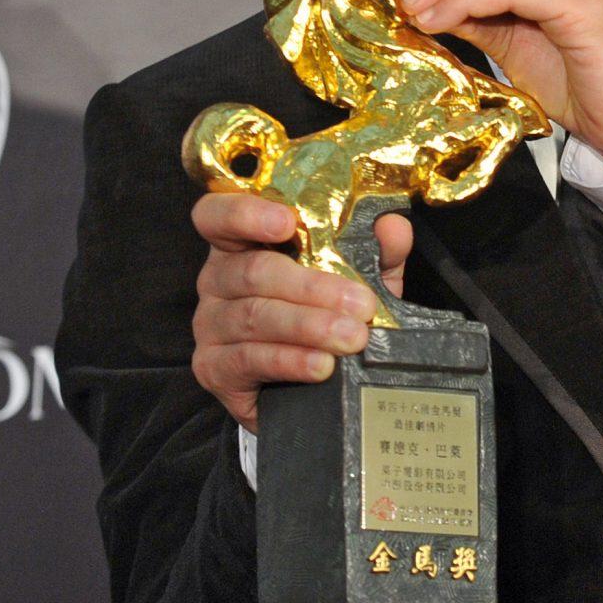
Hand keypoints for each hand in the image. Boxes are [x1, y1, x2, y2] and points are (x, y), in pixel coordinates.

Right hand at [190, 193, 412, 432]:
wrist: (309, 388)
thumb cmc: (324, 317)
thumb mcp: (355, 280)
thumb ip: (374, 252)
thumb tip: (392, 226)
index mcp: (243, 244)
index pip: (220, 214)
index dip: (247, 213)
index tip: (287, 222)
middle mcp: (218, 279)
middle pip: (254, 272)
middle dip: (313, 287)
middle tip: (361, 305)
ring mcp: (210, 324)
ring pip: (255, 316)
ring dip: (309, 327)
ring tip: (352, 338)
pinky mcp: (213, 368)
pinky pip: (249, 360)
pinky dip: (290, 361)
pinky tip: (321, 366)